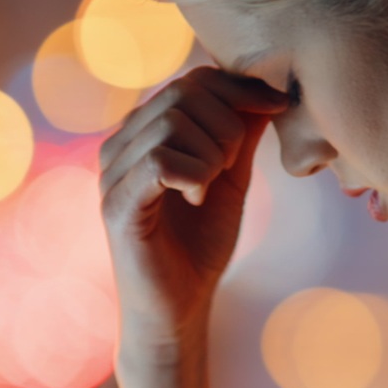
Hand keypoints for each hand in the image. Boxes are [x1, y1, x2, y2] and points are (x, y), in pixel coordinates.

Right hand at [99, 68, 289, 387]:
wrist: (179, 307)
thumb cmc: (200, 244)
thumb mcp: (230, 179)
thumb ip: (241, 135)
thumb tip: (265, 90)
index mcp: (144, 131)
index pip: (193, 80)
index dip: (239, 90)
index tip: (274, 109)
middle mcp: (120, 143)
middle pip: (185, 94)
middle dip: (228, 126)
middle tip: (230, 167)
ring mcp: (113, 172)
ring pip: (173, 124)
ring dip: (212, 155)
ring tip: (209, 187)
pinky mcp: (117, 204)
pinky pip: (159, 161)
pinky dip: (193, 175)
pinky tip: (196, 198)